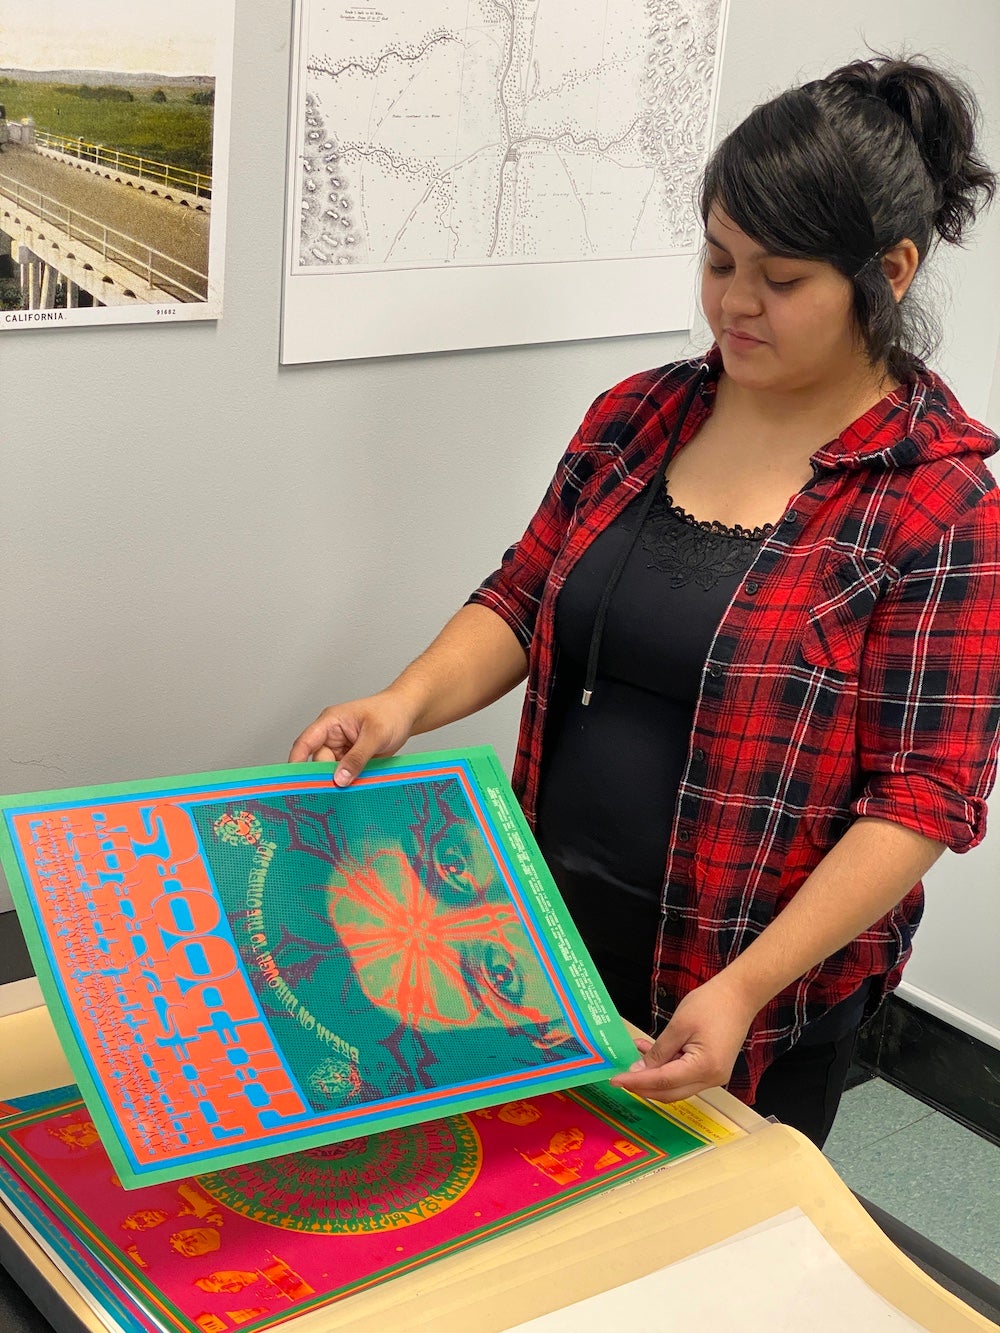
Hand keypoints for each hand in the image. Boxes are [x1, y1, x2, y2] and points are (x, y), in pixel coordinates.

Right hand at [288, 691, 416, 784]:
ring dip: (340, 782)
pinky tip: (357, 790)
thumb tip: (340, 779)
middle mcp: (331, 736)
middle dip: (325, 778)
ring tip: (349, 794)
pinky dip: (350, 783)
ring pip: (332, 772)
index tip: (294, 782)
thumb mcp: (375, 734)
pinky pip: (345, 775)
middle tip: (333, 796)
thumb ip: (357, 757)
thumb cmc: (391, 713)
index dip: (297, 762)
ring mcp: (341, 749)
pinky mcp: (352, 760)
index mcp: (330, 722)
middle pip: (319, 763)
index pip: (305, 743)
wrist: (408, 714)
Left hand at [609, 975, 757, 1103]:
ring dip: (654, 1077)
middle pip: (670, 1092)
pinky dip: (667, 1068)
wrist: (739, 995)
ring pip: (676, 1087)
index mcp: (704, 1068)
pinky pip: (684, 1076)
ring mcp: (714, 1076)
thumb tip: (638, 1069)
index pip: (663, 1082)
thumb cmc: (711, 1004)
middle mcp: (711, 1079)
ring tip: (634, 1059)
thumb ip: (658, 1051)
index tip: (616, 1080)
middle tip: (621, 1077)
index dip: (637, 1082)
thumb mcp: (678, 1025)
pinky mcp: (713, 1069)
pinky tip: (651, 1052)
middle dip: (644, 1087)